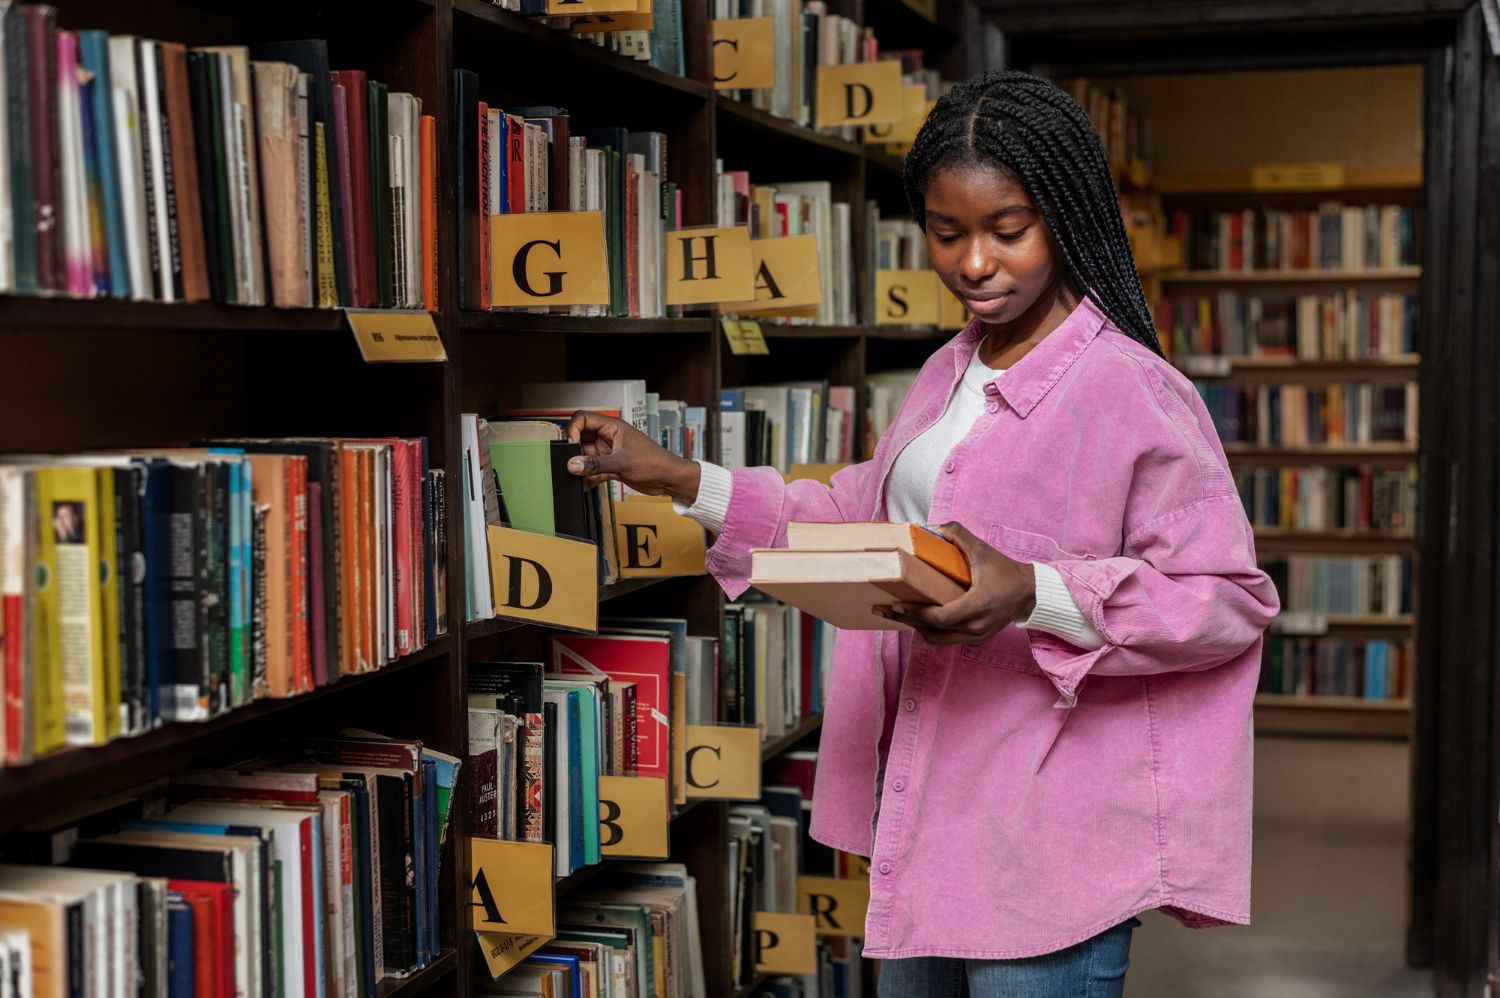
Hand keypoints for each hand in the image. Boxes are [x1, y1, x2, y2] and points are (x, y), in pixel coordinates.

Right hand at [565, 410, 701, 501]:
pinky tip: (583, 486)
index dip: (573, 429)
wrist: (669, 479)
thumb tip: (572, 465)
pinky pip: (594, 470)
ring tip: (573, 477)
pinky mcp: (612, 467)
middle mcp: (608, 437)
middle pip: (581, 438)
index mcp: (612, 427)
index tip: (570, 445)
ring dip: (580, 467)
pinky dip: (588, 478)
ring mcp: (609, 452)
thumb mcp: (621, 462)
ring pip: (586, 456)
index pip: (583, 419)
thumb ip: (595, 464)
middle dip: (573, 451)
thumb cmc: (653, 462)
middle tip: (568, 464)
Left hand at [877, 522, 1037, 645]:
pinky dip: (930, 630)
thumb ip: (957, 534)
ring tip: (895, 613)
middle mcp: (976, 626)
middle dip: (905, 620)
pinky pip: (946, 639)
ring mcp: (976, 636)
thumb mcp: (982, 549)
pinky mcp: (975, 640)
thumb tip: (930, 528)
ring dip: (915, 627)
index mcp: (978, 605)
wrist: (1028, 593)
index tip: (895, 604)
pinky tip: (915, 618)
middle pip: (933, 631)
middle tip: (882, 609)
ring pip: (937, 639)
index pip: (941, 617)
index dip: (916, 613)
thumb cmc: (1004, 571)